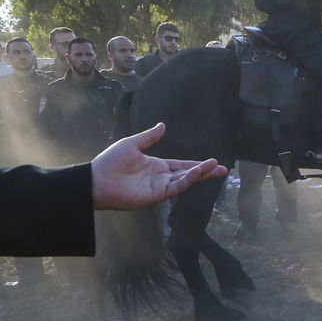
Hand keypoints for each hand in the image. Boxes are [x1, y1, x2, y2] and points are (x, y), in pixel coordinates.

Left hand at [90, 122, 226, 210]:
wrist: (97, 180)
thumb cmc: (110, 161)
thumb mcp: (132, 144)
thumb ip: (149, 137)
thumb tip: (163, 125)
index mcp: (156, 165)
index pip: (182, 165)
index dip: (196, 164)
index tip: (212, 161)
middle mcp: (161, 177)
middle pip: (189, 174)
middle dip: (206, 171)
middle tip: (223, 168)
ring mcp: (160, 187)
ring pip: (186, 180)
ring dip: (201, 174)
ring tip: (217, 167)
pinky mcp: (157, 195)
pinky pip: (176, 187)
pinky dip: (188, 179)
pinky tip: (198, 172)